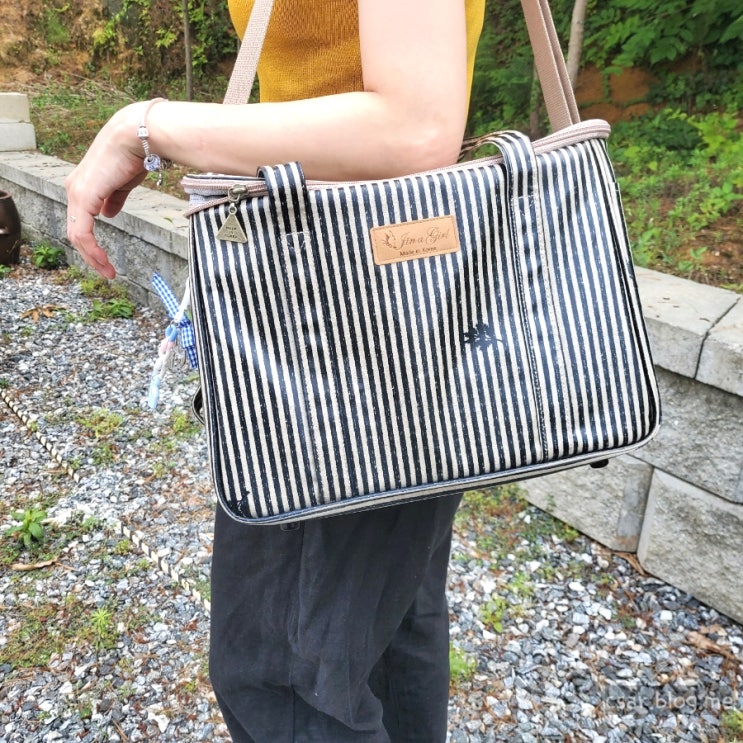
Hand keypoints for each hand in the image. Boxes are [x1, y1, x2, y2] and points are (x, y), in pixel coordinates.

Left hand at [65, 103, 147, 278]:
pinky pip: (82, 232)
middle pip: (75, 231)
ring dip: (92, 257)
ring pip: (77, 235)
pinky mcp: (83, 198)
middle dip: (90, 255)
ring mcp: (76, 194)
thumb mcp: (123, 183)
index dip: (91, 243)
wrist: (137, 136)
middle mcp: (74, 189)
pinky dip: (92, 250)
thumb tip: (109, 214)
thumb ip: (114, 199)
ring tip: (107, 272)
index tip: (106, 260)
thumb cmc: (135, 154)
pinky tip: (103, 261)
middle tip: (107, 272)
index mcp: (83, 185)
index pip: (80, 221)